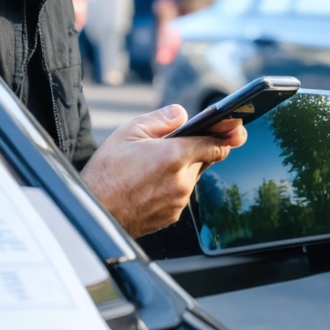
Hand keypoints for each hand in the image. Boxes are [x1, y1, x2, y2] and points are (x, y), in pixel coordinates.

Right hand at [80, 105, 246, 237]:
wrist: (94, 212)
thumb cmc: (106, 172)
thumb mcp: (129, 132)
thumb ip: (162, 120)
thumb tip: (182, 114)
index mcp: (174, 156)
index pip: (216, 144)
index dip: (227, 134)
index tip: (235, 128)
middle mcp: (182, 181)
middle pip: (205, 159)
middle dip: (194, 150)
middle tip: (169, 146)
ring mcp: (179, 201)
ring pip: (191, 177)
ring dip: (181, 169)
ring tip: (150, 167)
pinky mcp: (172, 215)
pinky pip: (180, 194)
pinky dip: (172, 186)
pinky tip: (148, 183)